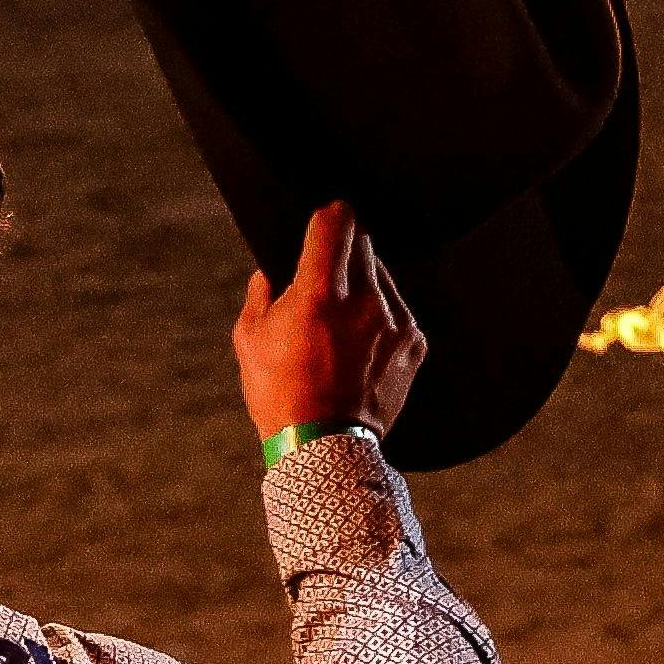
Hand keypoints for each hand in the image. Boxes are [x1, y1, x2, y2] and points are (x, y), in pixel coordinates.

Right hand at [234, 198, 427, 449]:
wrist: (325, 449)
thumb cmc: (280, 395)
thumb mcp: (249, 342)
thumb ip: (260, 297)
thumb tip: (268, 275)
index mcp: (320, 294)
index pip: (335, 223)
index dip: (329, 213)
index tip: (326, 215)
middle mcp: (364, 301)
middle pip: (362, 243)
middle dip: (343, 247)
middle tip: (327, 266)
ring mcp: (394, 322)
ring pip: (382, 274)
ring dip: (362, 279)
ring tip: (340, 311)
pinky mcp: (413, 343)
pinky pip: (398, 307)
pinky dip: (381, 311)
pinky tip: (360, 335)